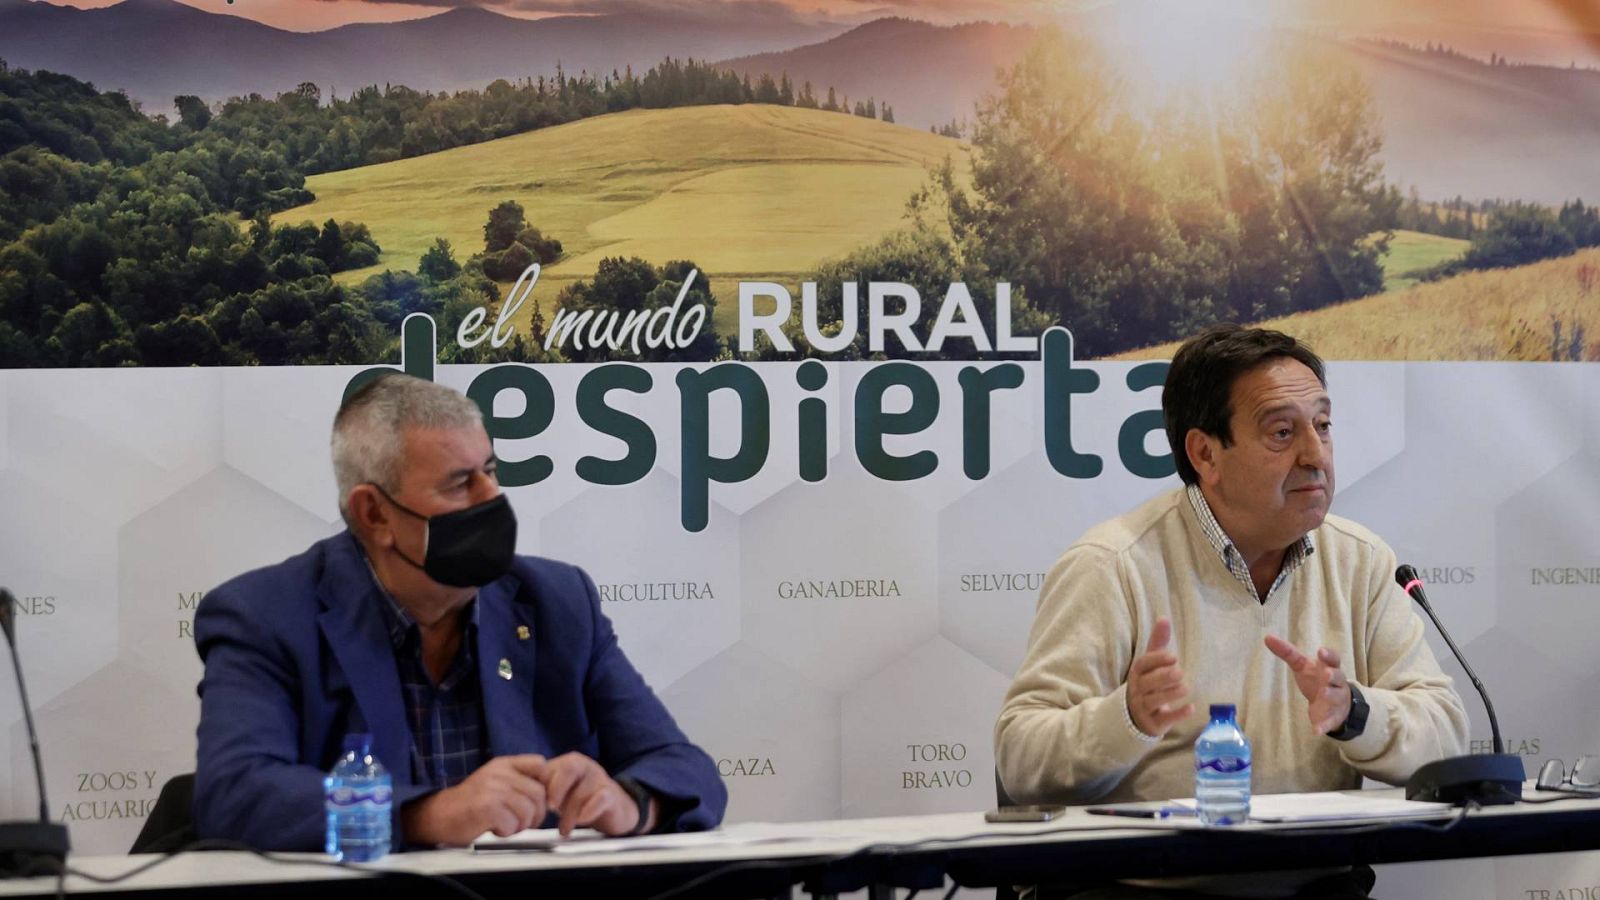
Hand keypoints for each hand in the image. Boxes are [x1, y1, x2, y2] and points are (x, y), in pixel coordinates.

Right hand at [401, 754, 548, 845]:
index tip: (536, 801)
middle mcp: (499, 773)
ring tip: (504, 825)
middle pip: (539, 795)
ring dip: (519, 826)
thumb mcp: (497, 782)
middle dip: (535, 815)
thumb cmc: (471, 804)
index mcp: (504, 764)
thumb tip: (551, 793)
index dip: (545, 786)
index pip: (540, 764)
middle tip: (519, 822)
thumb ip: (520, 781)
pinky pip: (512, 823)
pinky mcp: (486, 807)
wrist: (439, 815)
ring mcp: (492, 788)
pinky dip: (506, 832)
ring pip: (528, 811)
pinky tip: (493, 828)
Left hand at [541, 752, 655, 836]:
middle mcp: (585, 766)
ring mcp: (600, 778)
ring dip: (570, 814)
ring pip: (582, 790)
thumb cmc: (580, 799)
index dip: (539, 784)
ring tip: (564, 829)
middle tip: (550, 807)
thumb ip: (542, 788)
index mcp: (569, 763)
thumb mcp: (559, 791)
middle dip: (556, 788)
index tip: (533, 803)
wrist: (613, 809)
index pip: (550, 766)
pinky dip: (589, 811)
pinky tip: (582, 821)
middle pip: (569, 767)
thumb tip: (520, 796)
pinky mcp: (611, 794)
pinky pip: (600, 798)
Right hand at [1127, 617, 1192, 736]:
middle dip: (1163, 677)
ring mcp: (1144, 708)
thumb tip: (1164, 618)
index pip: (1143, 665)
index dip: (1156, 660)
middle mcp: (1138, 690)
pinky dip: (1177, 714)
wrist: (1133, 716)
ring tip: (1186, 687)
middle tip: (1179, 671)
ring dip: (1170, 694)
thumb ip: (1157, 643)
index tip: (1173, 656)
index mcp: (1137, 674)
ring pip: (1154, 701)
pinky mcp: (1153, 723)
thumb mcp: (1150, 664)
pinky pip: (1164, 719)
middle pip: (1148, 683)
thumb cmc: (1146, 684)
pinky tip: (1191, 708)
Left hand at [1264, 635, 1352, 734]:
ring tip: (1322, 694)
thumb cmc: (1317, 679)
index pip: (1332, 659)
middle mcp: (1336, 683)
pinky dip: (1323, 726)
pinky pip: (1329, 722)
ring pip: (1336, 697)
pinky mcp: (1332, 717)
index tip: (1321, 651)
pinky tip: (1316, 730)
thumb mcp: (1303, 666)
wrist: (1335, 704)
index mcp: (1329, 668)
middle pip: (1338, 677)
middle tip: (1325, 674)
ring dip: (1330, 695)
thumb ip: (1288, 652)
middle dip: (1332, 675)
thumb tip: (1267, 637)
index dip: (1328, 655)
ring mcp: (1336, 700)